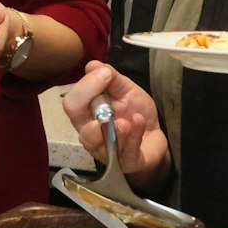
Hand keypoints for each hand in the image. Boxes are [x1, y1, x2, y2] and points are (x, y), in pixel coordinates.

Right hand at [59, 61, 170, 180]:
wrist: (155, 136)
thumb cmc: (134, 113)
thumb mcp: (126, 90)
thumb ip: (111, 78)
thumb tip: (93, 65)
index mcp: (86, 115)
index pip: (72, 104)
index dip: (84, 88)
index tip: (104, 75)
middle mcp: (90, 135)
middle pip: (80, 126)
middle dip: (93, 112)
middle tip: (109, 97)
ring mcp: (106, 151)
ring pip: (99, 145)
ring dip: (113, 129)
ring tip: (126, 120)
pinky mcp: (125, 163)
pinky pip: (125, 151)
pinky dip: (133, 135)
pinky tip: (139, 122)